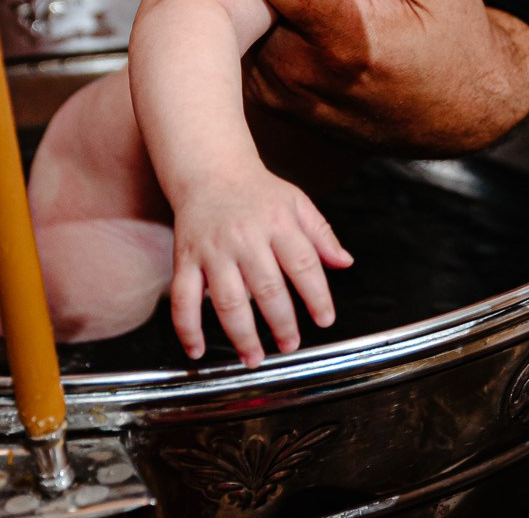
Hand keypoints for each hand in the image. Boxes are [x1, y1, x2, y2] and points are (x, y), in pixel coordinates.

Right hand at [168, 165, 351, 365]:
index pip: (303, 264)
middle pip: (267, 288)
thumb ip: (322, 235)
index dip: (317, 296)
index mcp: (278, 223)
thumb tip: (346, 263)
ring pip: (227, 300)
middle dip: (281, 323)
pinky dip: (187, 328)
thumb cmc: (257, 192)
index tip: (325, 320)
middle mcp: (245, 237)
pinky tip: (197, 350)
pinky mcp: (186, 258)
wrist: (210, 170)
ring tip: (254, 358)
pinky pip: (183, 298)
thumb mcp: (297, 203)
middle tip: (290, 345)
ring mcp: (213, 250)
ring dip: (241, 335)